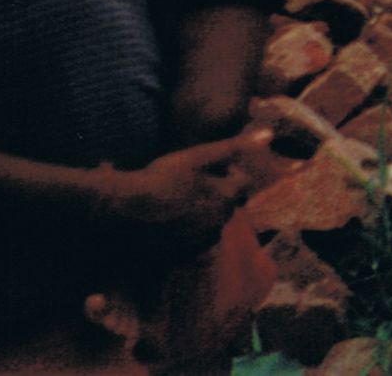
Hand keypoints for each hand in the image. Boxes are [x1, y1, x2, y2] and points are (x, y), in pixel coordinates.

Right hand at [103, 136, 263, 237]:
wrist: (122, 212)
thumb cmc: (161, 179)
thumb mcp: (199, 155)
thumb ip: (234, 147)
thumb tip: (269, 135)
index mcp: (226, 199)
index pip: (243, 185)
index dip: (228, 175)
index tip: (208, 171)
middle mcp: (218, 224)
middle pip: (227, 207)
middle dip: (218, 197)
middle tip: (192, 187)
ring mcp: (198, 243)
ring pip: (211, 227)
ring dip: (203, 217)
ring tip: (178, 205)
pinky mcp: (180, 257)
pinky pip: (192, 246)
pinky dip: (187, 235)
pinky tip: (169, 224)